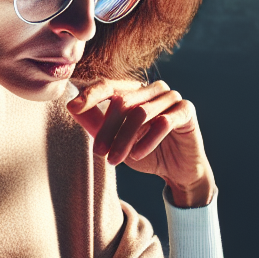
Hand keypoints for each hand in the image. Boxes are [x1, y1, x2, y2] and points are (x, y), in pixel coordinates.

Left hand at [66, 79, 215, 207]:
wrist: (178, 172)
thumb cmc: (147, 153)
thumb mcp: (116, 141)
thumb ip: (96, 124)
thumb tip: (71, 106)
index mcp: (135, 91)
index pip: (109, 85)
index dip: (90, 94)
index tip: (73, 107)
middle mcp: (153, 89)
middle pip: (123, 101)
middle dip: (108, 129)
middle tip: (98, 152)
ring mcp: (172, 97)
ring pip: (141, 112)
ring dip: (125, 139)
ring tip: (115, 160)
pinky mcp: (187, 111)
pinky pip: (164, 122)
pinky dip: (148, 140)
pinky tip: (137, 155)